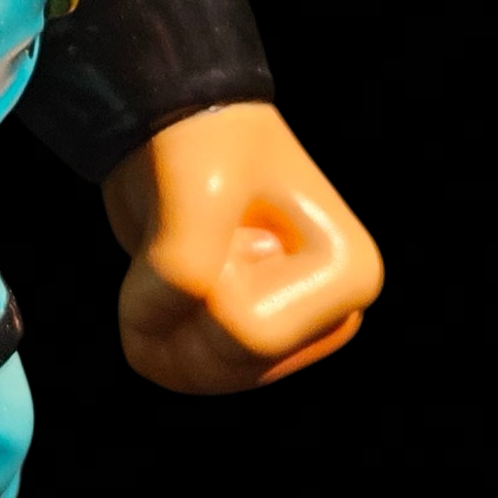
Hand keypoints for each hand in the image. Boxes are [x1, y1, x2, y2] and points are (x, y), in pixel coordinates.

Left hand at [102, 103, 383, 394]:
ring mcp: (285, 334)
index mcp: (349, 277)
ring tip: (176, 251)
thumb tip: (149, 333)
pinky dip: (148, 324)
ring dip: (157, 316)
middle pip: (226, 364)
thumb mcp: (194, 190)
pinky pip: (174, 369)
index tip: (222, 220)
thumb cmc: (204, 144)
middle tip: (194, 233)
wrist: (174, 122)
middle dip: (179, 305)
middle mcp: (328, 315)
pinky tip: (166, 273)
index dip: (203, 283)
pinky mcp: (242, 340)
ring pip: (194, 375)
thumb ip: (181, 268)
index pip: (248, 335)